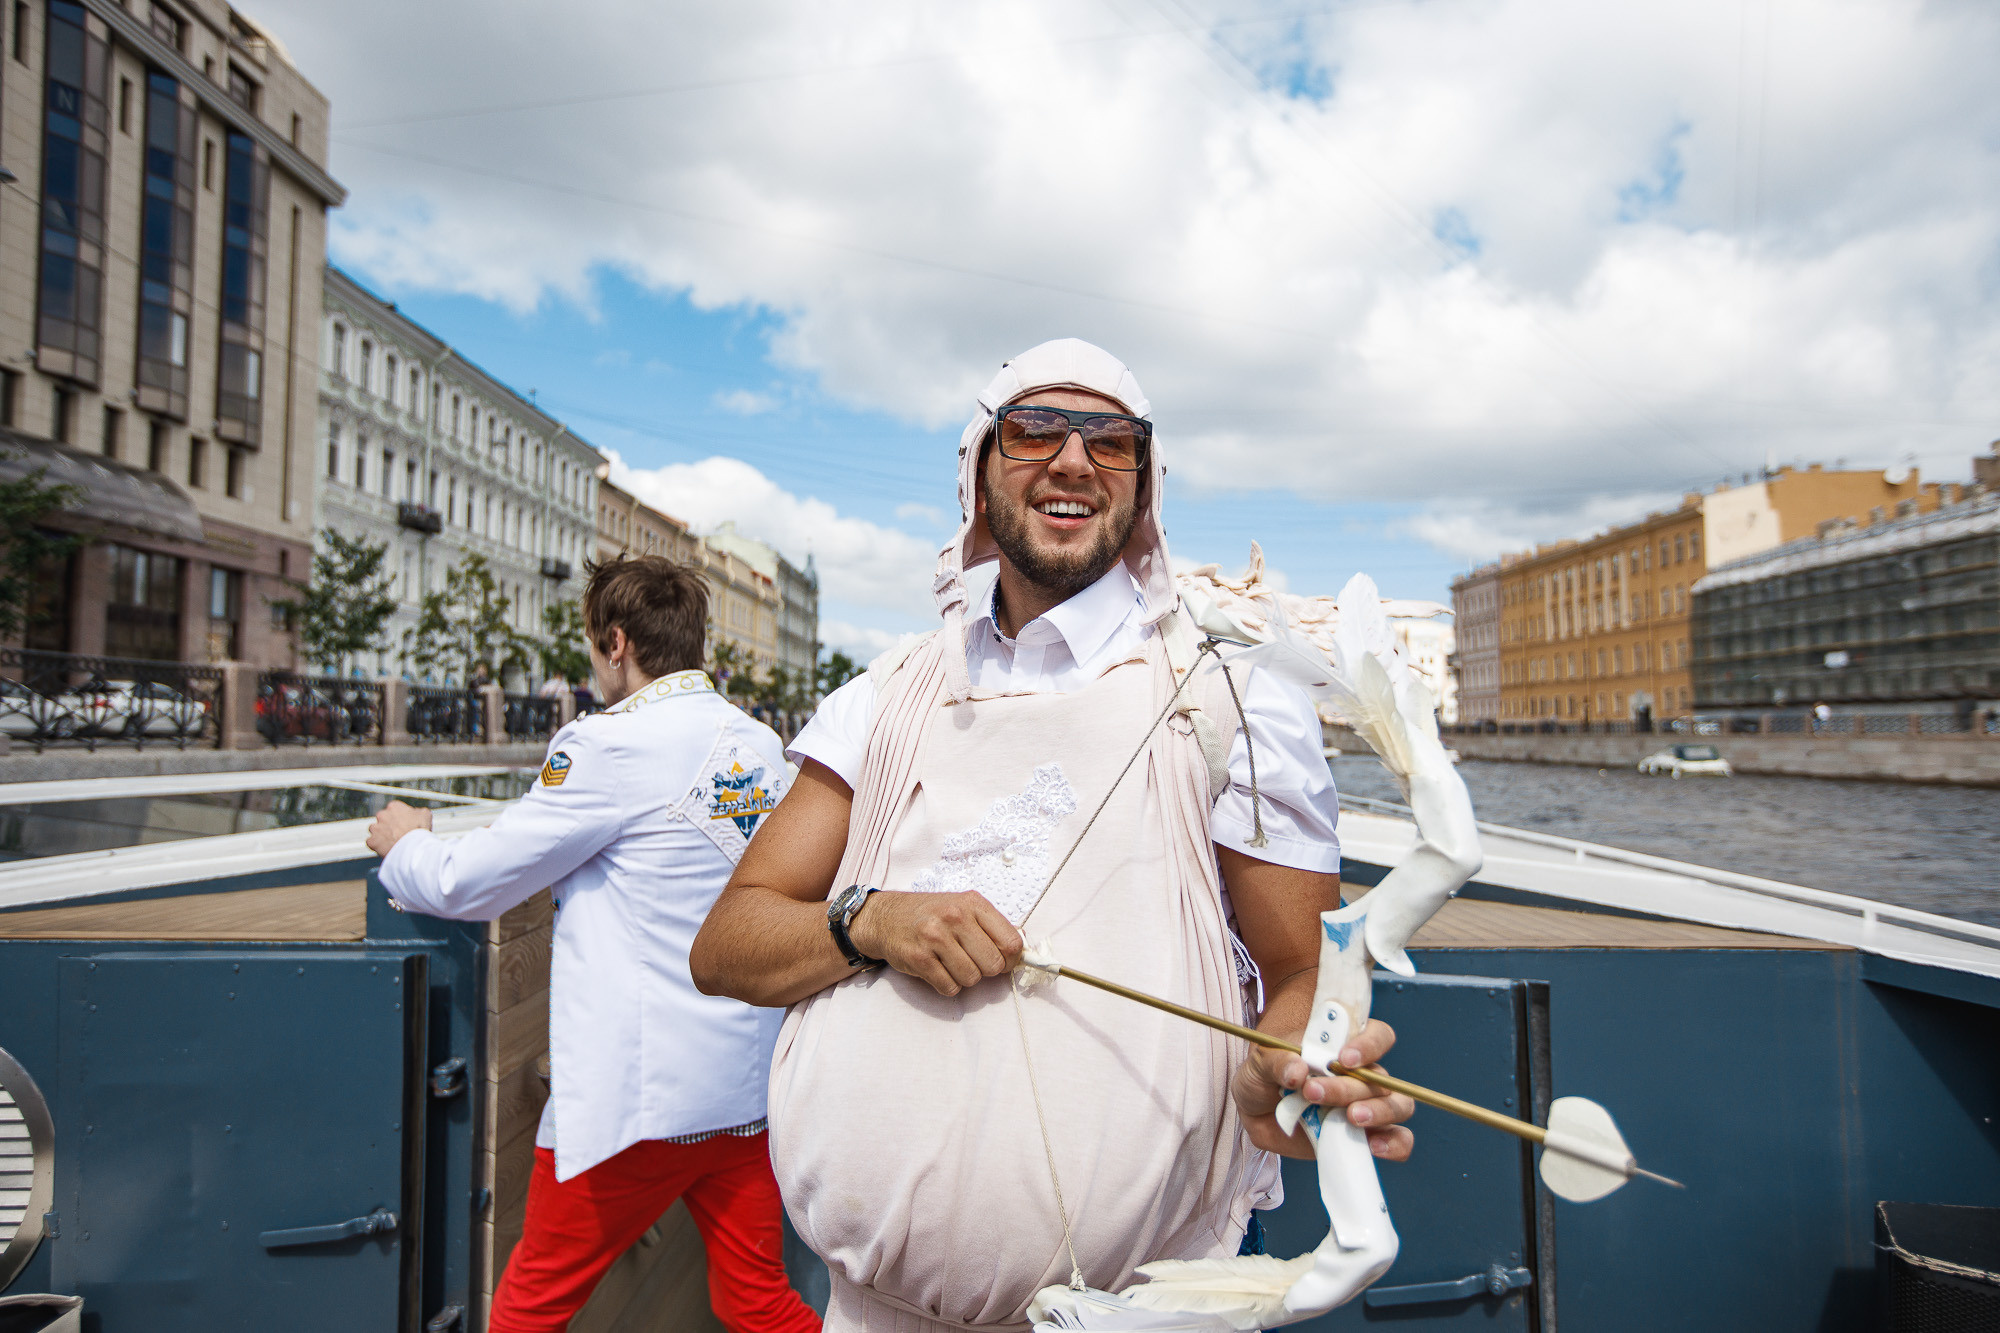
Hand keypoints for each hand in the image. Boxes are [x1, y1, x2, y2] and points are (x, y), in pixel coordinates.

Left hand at [366, 800, 432, 857]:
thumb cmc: (420, 830)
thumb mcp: (425, 815)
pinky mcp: (371, 841)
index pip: (394, 809)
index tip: (404, 824)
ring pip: (374, 830)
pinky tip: (386, 848)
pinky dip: (377, 845)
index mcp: (394, 806)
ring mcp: (375, 828)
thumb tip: (415, 812)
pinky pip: (371, 842)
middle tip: (397, 833)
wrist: (414, 848)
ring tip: (391, 841)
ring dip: (380, 834)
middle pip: (382, 819)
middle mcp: (382, 815)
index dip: (399, 817)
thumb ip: (417, 811)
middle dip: (388, 825)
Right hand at [847, 890, 1023, 996]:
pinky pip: (949, 987)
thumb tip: (1021, 954)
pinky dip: (947, 985)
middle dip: (985, 970)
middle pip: (993, 964)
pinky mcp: (919, 958)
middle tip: (971, 961)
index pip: (1011, 942)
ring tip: (951, 963)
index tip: (1002, 961)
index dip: (1011, 959)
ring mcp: (935, 937)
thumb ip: (990, 927)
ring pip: (972, 979)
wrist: (886, 917)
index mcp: (972, 903)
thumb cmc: (930, 914)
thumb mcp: (962, 907)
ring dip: (964, 978)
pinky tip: (937, 970)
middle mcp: (955, 917)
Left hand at [1231, 1019, 1415, 1160]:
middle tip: (1316, 1094)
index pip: (1376, 1036)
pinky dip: (1394, 1144)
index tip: (1343, 1059)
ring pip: (1397, 1105)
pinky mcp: (1365, 1138)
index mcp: (1343, 1047)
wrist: (1257, 1115)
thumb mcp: (1260, 1063)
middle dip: (1350, 1087)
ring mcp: (1367, 1107)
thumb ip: (1277, 1061)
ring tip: (1350, 1118)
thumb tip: (1298, 1070)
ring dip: (1378, 1112)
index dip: (1368, 1044)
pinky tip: (1372, 1146)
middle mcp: (1363, 1075)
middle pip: (1381, 1077)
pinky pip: (1398, 1141)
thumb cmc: (1264, 1077)